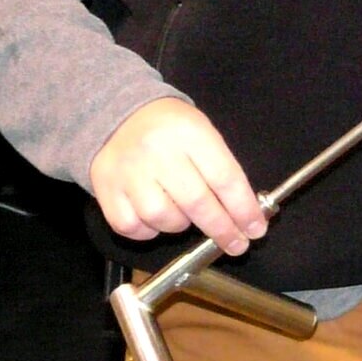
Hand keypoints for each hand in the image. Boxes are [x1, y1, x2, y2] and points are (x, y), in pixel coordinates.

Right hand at [88, 97, 269, 255]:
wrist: (119, 116)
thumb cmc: (171, 130)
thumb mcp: (203, 133)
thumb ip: (222, 170)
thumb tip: (245, 215)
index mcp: (190, 132)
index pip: (224, 178)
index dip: (243, 209)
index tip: (255, 229)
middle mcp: (157, 151)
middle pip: (197, 203)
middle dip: (222, 229)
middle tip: (237, 244)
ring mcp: (128, 172)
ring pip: (164, 218)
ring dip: (181, 225)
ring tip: (184, 214)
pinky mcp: (105, 189)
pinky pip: (132, 227)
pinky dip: (149, 231)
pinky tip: (155, 217)